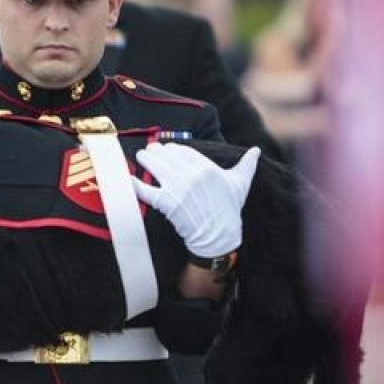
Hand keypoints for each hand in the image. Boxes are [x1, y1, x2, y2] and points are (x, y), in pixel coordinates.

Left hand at [132, 143, 259, 257]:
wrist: (219, 236)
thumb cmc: (229, 210)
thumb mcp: (240, 184)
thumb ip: (247, 165)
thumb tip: (256, 151)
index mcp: (207, 168)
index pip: (184, 151)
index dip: (173, 148)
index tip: (167, 148)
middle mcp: (192, 176)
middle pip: (168, 156)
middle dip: (157, 152)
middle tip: (150, 151)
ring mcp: (178, 189)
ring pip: (157, 168)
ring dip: (146, 159)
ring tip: (141, 156)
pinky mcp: (167, 204)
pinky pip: (146, 191)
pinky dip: (135, 184)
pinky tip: (127, 177)